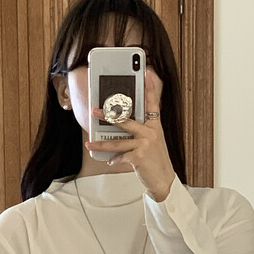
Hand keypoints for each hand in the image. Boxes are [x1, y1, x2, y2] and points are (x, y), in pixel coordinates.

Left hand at [85, 68, 175, 202]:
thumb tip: (121, 125)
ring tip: (90, 143)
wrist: (163, 180)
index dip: (150, 88)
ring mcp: (145, 144)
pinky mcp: (139, 157)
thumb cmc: (156, 160)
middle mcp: (150, 132)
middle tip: (94, 109)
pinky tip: (111, 162)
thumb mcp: (153, 141)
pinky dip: (115, 160)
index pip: (152, 103)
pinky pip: (121, 157)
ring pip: (117, 142)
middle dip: (107, 115)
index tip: (147, 73)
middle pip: (125, 120)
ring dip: (101, 144)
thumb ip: (141, 131)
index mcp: (154, 126)